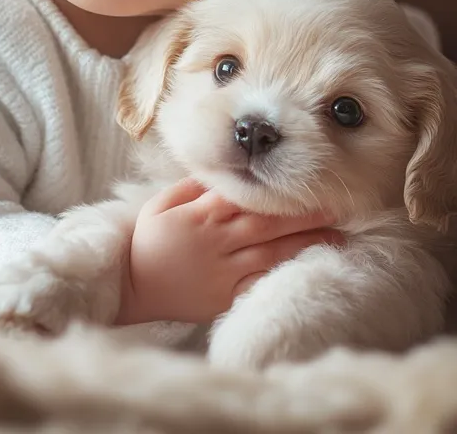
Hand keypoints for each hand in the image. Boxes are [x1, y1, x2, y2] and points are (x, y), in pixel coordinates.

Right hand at [115, 178, 341, 325]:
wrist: (132, 283)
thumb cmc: (148, 239)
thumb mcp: (162, 203)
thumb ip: (193, 187)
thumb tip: (223, 173)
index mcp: (202, 213)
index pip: (247, 197)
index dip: (278, 190)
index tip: (305, 180)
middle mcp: (218, 241)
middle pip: (268, 223)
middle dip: (305, 214)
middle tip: (338, 205)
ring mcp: (224, 271)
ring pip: (270, 254)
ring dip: (305, 244)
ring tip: (338, 237)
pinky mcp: (225, 297)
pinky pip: (259, 285)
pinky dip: (283, 276)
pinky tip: (307, 269)